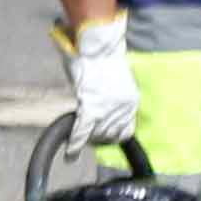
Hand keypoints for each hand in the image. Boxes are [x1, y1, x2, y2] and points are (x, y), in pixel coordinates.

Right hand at [58, 16, 143, 149]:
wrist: (98, 46)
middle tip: (87, 141)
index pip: (126, 130)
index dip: (113, 136)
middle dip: (98, 140)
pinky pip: (82, 132)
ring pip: (97, 135)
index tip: (103, 139)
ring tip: (79, 143)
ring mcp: (108, 109)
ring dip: (88, 141)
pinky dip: (75, 144)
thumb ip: (110, 94)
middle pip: (111, 135)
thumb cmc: (102, 56)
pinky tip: (70, 155)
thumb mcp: (114, 78)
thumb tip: (101, 103)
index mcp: (131, 100)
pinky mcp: (91, 107)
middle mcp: (123, 108)